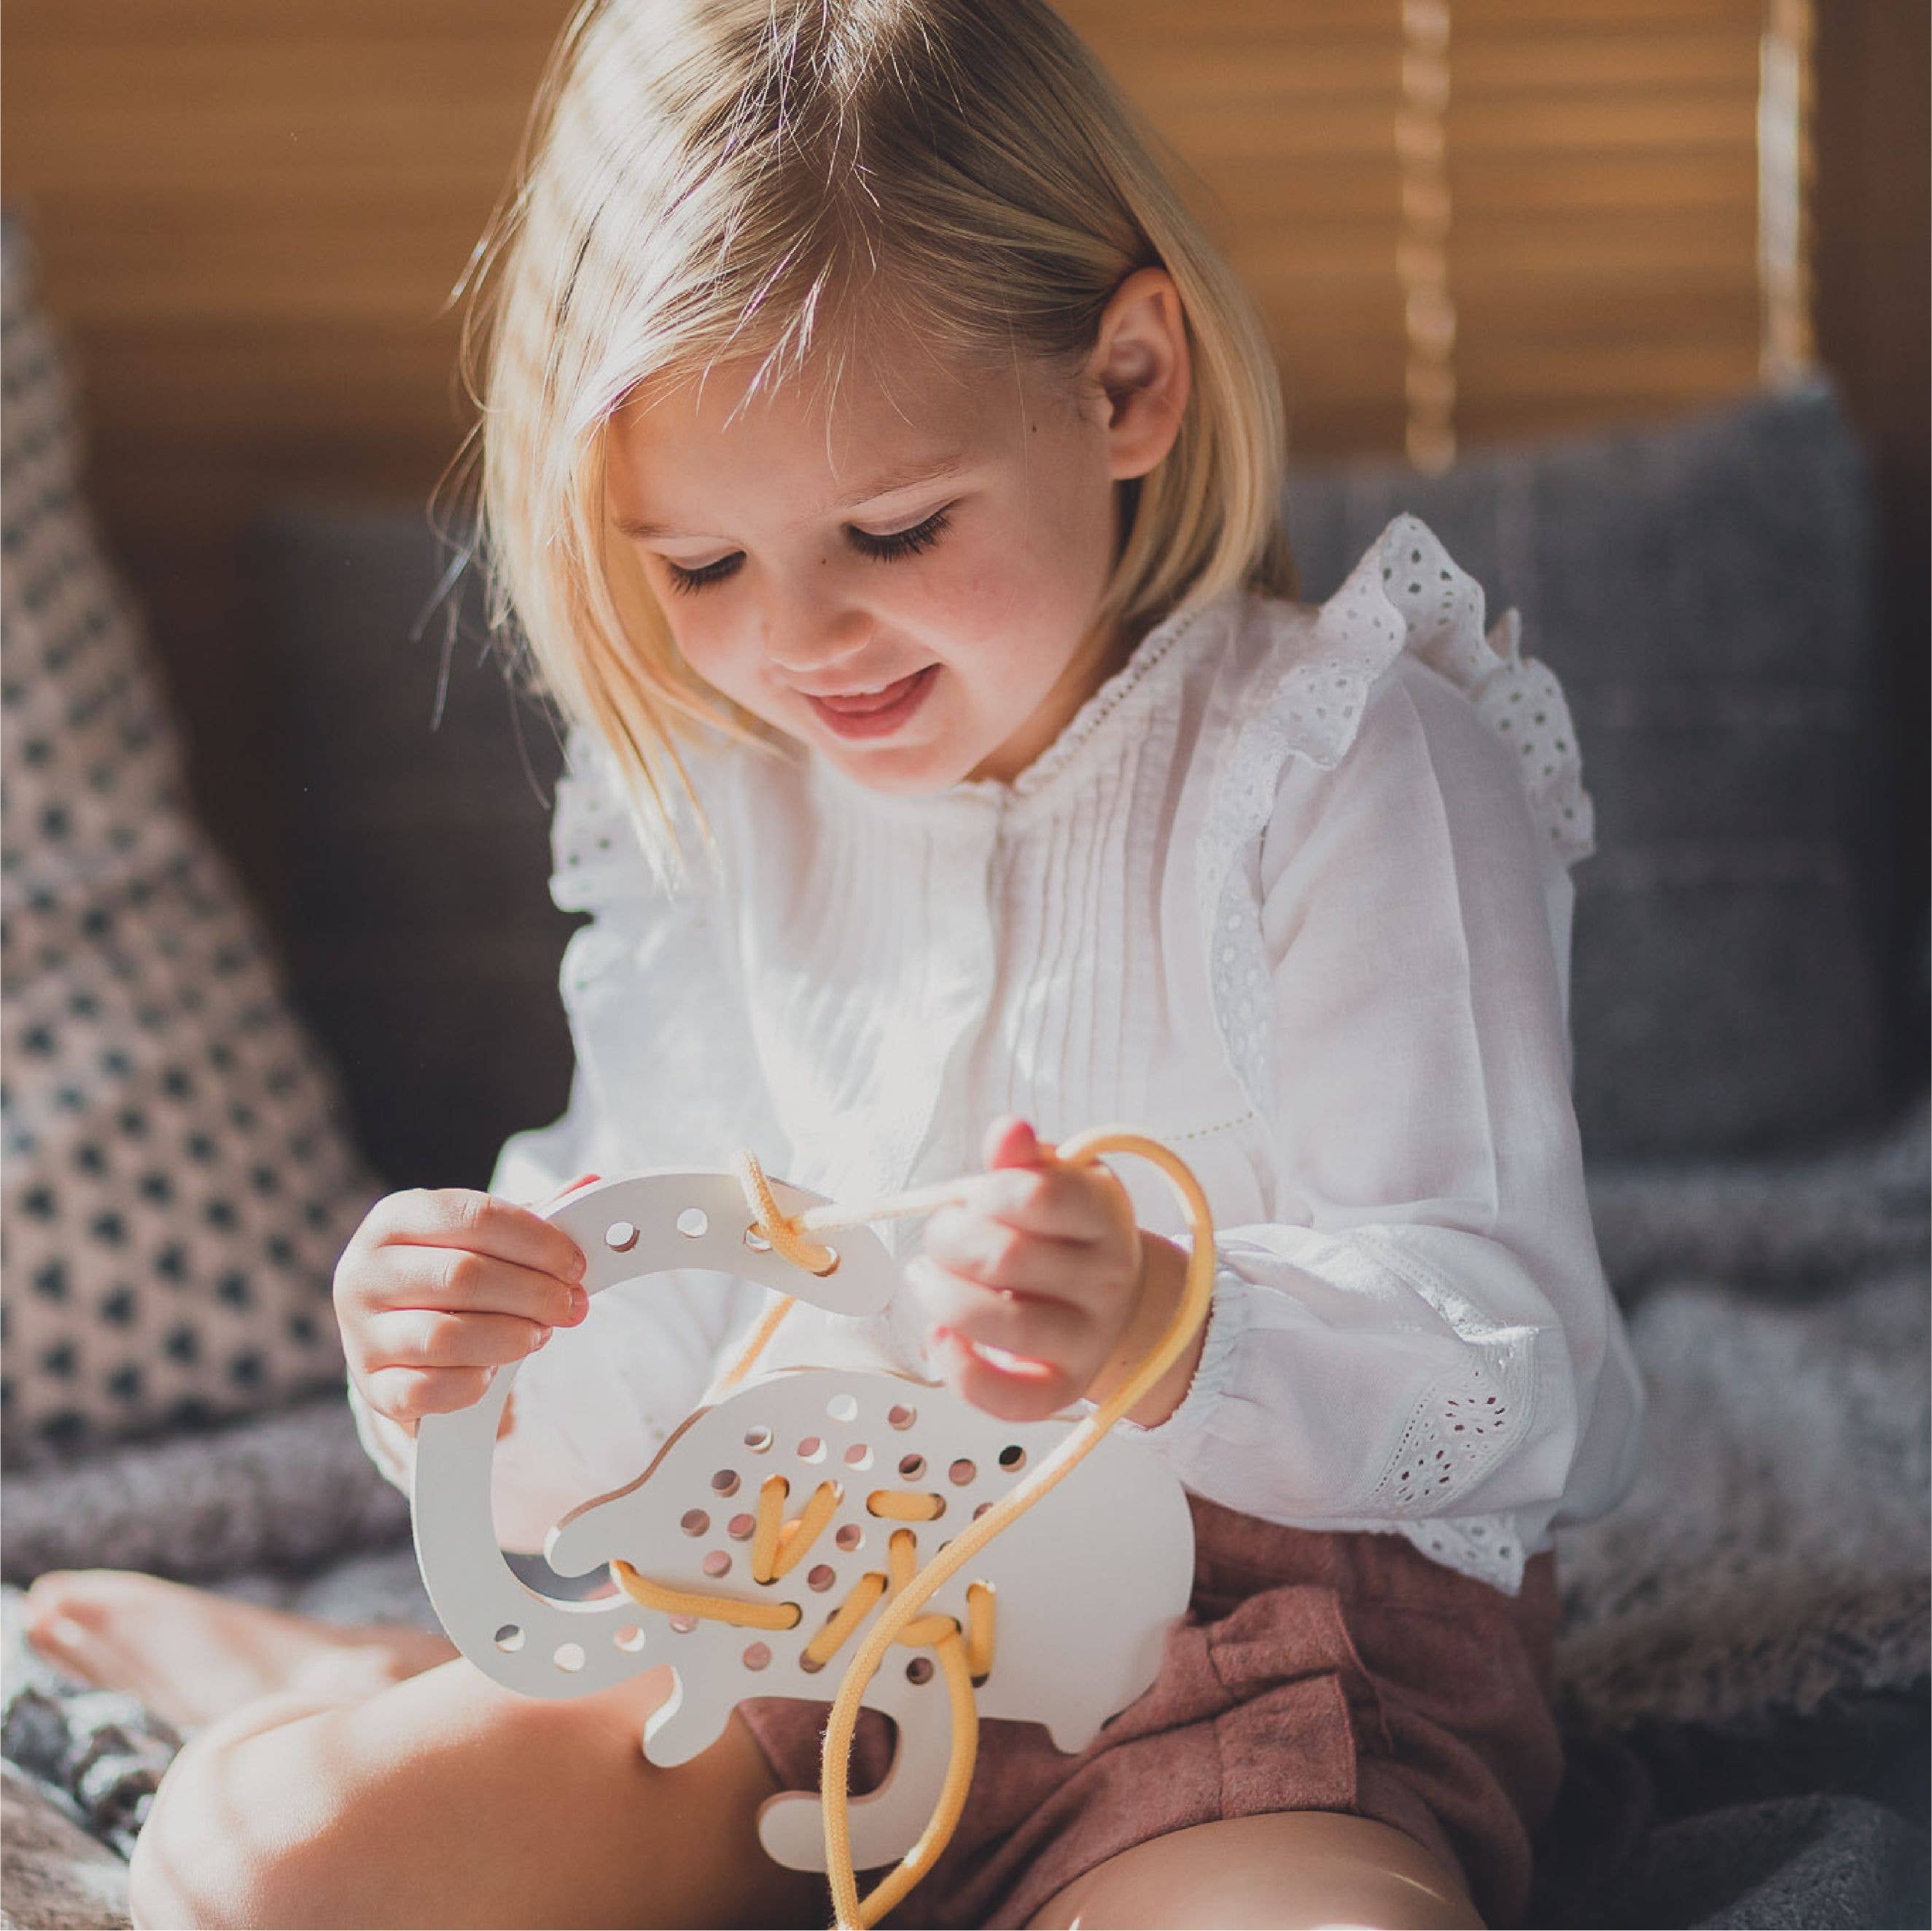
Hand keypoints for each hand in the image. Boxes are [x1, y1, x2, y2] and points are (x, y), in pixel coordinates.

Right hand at [335, 1174, 599, 1438]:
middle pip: (464, 1276)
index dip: (537, 1242)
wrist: (392, 1333)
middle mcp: (364, 1273)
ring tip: (538, 1334)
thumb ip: (533, 1215)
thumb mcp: (481, 1236)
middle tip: (570, 1305)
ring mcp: (361, 1334)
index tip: (576, 1264)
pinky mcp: (373, 1388)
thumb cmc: (446, 1273)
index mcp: (394, 1218)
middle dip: (533, 1293)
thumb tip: (589, 1185)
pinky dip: (475, 1383)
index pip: (475, 1218)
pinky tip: (494, 1371)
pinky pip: (430, 1391)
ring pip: (446, 1337)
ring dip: (510, 1337)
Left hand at [908, 1118, 1199, 1424]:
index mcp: (1103, 1214)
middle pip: (1004, 1259)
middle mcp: (1107, 1279)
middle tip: (943, 1235)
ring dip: (942, 1297)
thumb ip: (1023, 1158)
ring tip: (927, 1279)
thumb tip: (1007, 1130)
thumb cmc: (1065, 1233)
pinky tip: (941, 1335)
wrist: (1115, 1302)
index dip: (985, 1193)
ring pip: (1002, 1325)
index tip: (975, 1198)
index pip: (1036, 1196)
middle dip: (949, 1241)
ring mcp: (1088, 1339)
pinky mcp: (1063, 1390)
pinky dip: (960, 1369)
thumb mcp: (1055, 1180)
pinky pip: (1008, 1398)